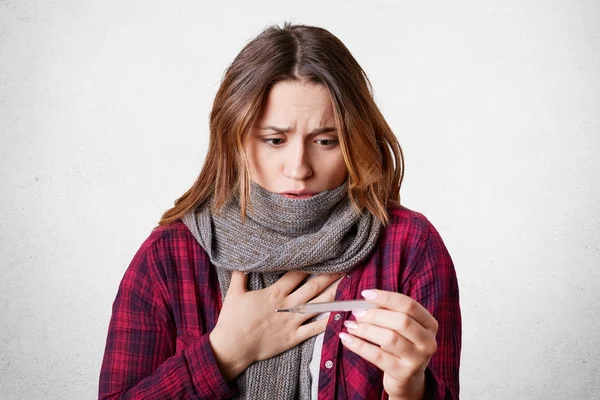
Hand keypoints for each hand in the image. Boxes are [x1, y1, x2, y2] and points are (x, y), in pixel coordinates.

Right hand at [209, 270, 341, 380]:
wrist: (232, 347)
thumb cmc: (231, 320)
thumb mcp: (234, 294)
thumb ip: (240, 276)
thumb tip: (242, 262)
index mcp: (274, 293)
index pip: (297, 274)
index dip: (311, 265)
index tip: (323, 257)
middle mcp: (287, 305)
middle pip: (313, 287)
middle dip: (329, 276)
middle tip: (344, 266)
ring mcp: (292, 322)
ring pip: (318, 305)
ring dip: (333, 294)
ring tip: (346, 284)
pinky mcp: (294, 337)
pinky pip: (315, 329)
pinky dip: (328, 322)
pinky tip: (341, 315)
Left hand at [338, 289, 437, 399]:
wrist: (408, 380)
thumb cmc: (401, 346)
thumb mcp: (401, 329)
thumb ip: (388, 313)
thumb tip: (364, 302)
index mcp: (429, 324)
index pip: (409, 305)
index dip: (386, 298)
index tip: (365, 294)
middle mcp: (428, 341)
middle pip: (401, 321)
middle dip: (375, 314)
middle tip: (356, 313)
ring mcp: (417, 359)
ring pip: (390, 338)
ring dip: (365, 329)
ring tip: (350, 325)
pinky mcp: (403, 373)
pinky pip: (377, 356)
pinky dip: (359, 345)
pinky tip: (346, 339)